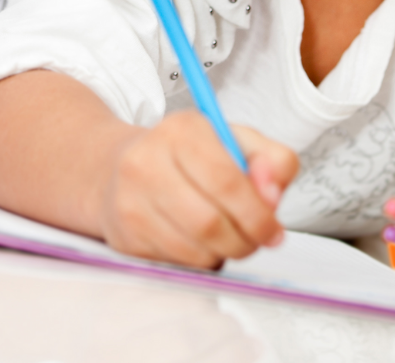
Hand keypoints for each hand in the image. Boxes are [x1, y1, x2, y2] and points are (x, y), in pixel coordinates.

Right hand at [96, 110, 297, 267]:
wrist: (121, 165)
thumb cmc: (188, 155)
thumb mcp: (236, 141)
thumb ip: (273, 160)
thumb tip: (272, 194)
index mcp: (181, 130)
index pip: (226, 182)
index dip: (258, 214)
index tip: (274, 228)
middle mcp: (148, 160)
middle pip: (210, 223)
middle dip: (244, 241)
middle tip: (254, 238)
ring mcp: (131, 199)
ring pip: (195, 250)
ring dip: (223, 253)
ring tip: (226, 235)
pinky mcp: (126, 234)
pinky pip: (178, 263)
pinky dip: (199, 260)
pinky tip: (198, 240)